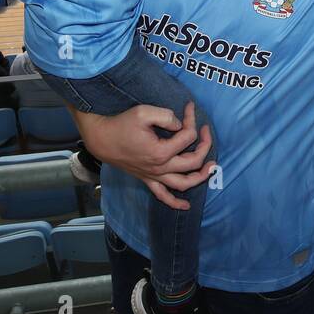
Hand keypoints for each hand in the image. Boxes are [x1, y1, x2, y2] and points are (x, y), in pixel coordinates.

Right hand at [72, 101, 213, 209]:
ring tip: (211, 167)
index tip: (189, 107)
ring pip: (183, 183)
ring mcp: (154, 176)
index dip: (191, 119)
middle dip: (205, 145)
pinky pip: (163, 196)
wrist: (102, 139)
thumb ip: (165, 116)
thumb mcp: (143, 112)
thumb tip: (179, 125)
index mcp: (161, 151)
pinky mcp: (147, 179)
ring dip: (200, 177)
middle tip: (206, 131)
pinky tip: (186, 206)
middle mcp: (160, 167)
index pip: (187, 136)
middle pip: (193, 161)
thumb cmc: (121, 125)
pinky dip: (175, 203)